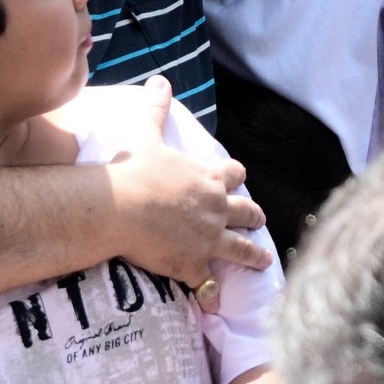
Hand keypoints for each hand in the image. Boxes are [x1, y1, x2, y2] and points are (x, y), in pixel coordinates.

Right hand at [107, 78, 271, 285]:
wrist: (120, 207)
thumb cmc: (133, 169)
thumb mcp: (146, 134)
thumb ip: (156, 108)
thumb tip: (159, 80)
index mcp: (208, 178)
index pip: (233, 173)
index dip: (235, 176)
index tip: (238, 178)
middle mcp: (217, 208)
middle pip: (246, 211)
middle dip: (253, 215)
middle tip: (258, 219)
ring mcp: (209, 239)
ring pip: (240, 249)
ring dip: (252, 255)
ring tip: (263, 262)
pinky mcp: (194, 264)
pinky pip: (208, 285)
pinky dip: (211, 295)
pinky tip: (215, 304)